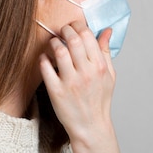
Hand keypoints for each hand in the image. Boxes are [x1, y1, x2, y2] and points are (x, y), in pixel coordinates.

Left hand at [39, 21, 115, 142]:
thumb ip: (106, 52)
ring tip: (54, 44)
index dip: (78, 26)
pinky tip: (45, 58)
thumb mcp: (109, 75)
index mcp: (99, 67)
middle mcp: (86, 73)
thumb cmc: (100, 100)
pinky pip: (46, 68)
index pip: (87, 36)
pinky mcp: (56, 91)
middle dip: (65, 30)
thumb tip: (107, 30)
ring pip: (59, 51)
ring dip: (54, 42)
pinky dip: (43, 59)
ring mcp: (70, 82)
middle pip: (73, 40)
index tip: (74, 27)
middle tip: (62, 31)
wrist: (90, 126)